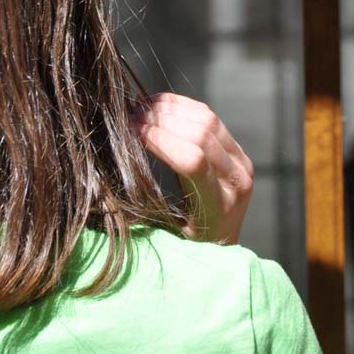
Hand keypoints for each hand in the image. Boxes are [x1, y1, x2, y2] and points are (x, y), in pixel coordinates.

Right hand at [130, 93, 254, 244]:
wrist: (221, 247)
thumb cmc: (184, 248)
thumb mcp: (165, 235)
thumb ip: (147, 204)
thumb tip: (112, 167)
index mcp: (219, 206)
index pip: (193, 161)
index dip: (160, 140)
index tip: (131, 132)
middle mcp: (237, 181)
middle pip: (201, 135)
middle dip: (162, 120)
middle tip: (130, 116)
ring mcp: (241, 164)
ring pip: (207, 121)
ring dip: (171, 109)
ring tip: (140, 109)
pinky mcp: (239, 152)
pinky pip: (212, 119)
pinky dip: (184, 107)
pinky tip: (158, 105)